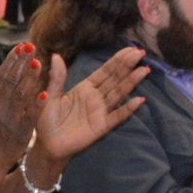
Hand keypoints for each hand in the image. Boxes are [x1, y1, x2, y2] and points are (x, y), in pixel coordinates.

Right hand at [0, 42, 42, 168]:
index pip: (0, 77)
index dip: (11, 61)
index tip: (20, 46)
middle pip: (11, 82)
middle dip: (21, 63)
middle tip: (31, 46)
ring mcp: (9, 121)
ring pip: (20, 96)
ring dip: (29, 79)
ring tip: (38, 62)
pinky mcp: (21, 133)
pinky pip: (29, 118)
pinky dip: (36, 106)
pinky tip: (44, 93)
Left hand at [36, 46, 146, 164]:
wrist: (47, 144)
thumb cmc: (47, 119)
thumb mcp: (50, 95)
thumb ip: (56, 77)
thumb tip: (56, 55)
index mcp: (85, 88)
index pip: (105, 72)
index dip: (117, 60)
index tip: (130, 48)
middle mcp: (96, 98)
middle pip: (115, 79)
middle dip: (127, 66)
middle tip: (141, 52)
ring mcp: (101, 111)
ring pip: (119, 93)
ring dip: (131, 82)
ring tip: (145, 70)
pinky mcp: (102, 126)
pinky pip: (117, 116)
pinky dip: (128, 108)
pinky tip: (139, 100)